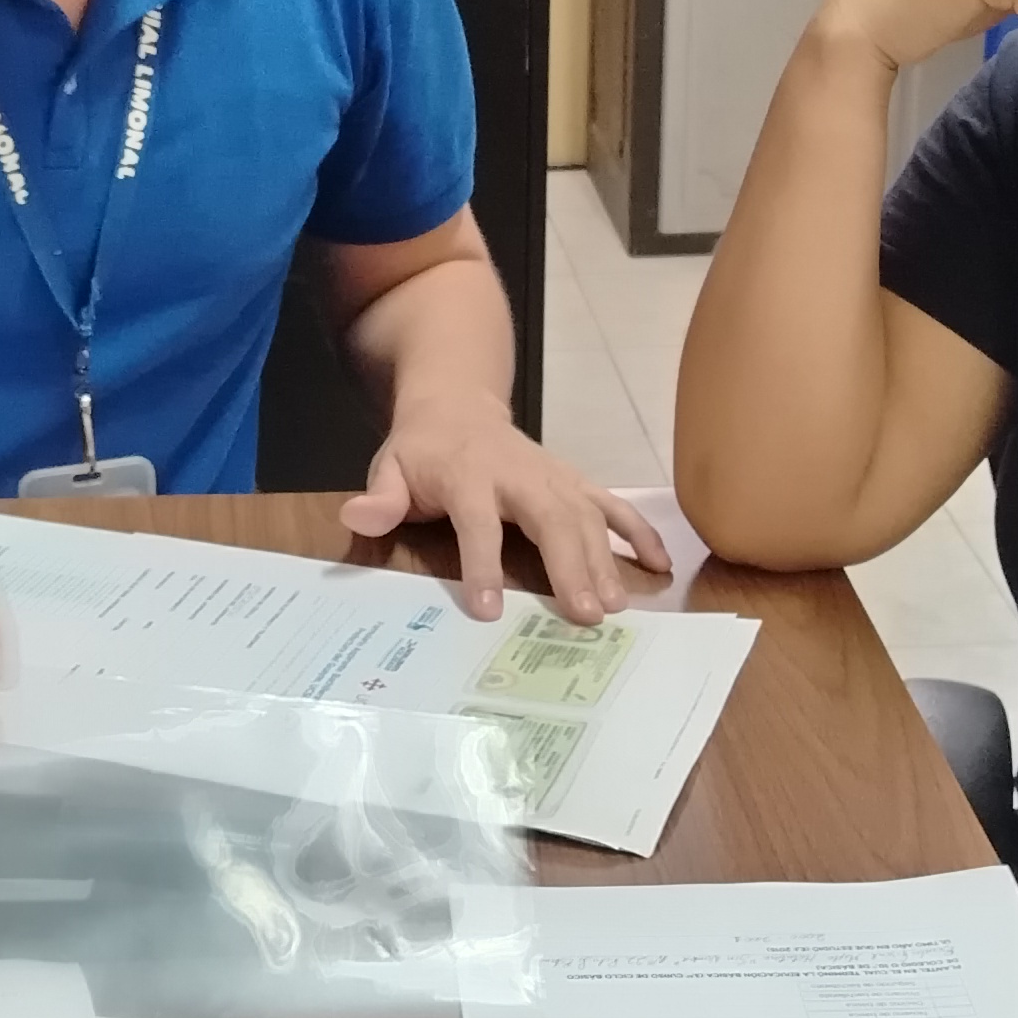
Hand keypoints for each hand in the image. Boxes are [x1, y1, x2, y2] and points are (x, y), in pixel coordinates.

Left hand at [342, 392, 675, 622]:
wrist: (458, 403)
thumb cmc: (422, 450)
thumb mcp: (389, 467)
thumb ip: (380, 498)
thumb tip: (356, 517)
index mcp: (468, 475)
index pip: (478, 522)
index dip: (483, 564)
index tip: (491, 609)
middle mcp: (519, 473)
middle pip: (549, 519)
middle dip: (569, 565)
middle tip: (585, 614)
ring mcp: (554, 475)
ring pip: (585, 515)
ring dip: (605, 559)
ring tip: (616, 606)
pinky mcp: (575, 480)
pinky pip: (612, 505)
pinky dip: (639, 531)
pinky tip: (661, 565)